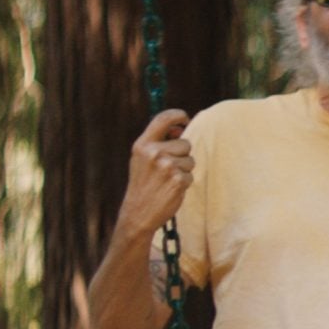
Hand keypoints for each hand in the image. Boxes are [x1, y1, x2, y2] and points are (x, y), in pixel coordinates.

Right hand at [120, 110, 193, 237]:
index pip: (164, 118)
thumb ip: (159, 142)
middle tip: (166, 169)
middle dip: (182, 155)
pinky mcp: (178, 180)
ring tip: (167, 180)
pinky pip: (191, 175)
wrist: (138, 212)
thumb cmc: (143, 183)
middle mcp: (154, 152)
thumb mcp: (142, 159)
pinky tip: (170, 189)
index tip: (184, 120)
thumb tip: (180, 129)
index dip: (178, 115)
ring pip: (190, 160)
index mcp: (143, 144)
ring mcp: (166, 166)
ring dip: (184, 170)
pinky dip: (184, 183)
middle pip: (185, 143)